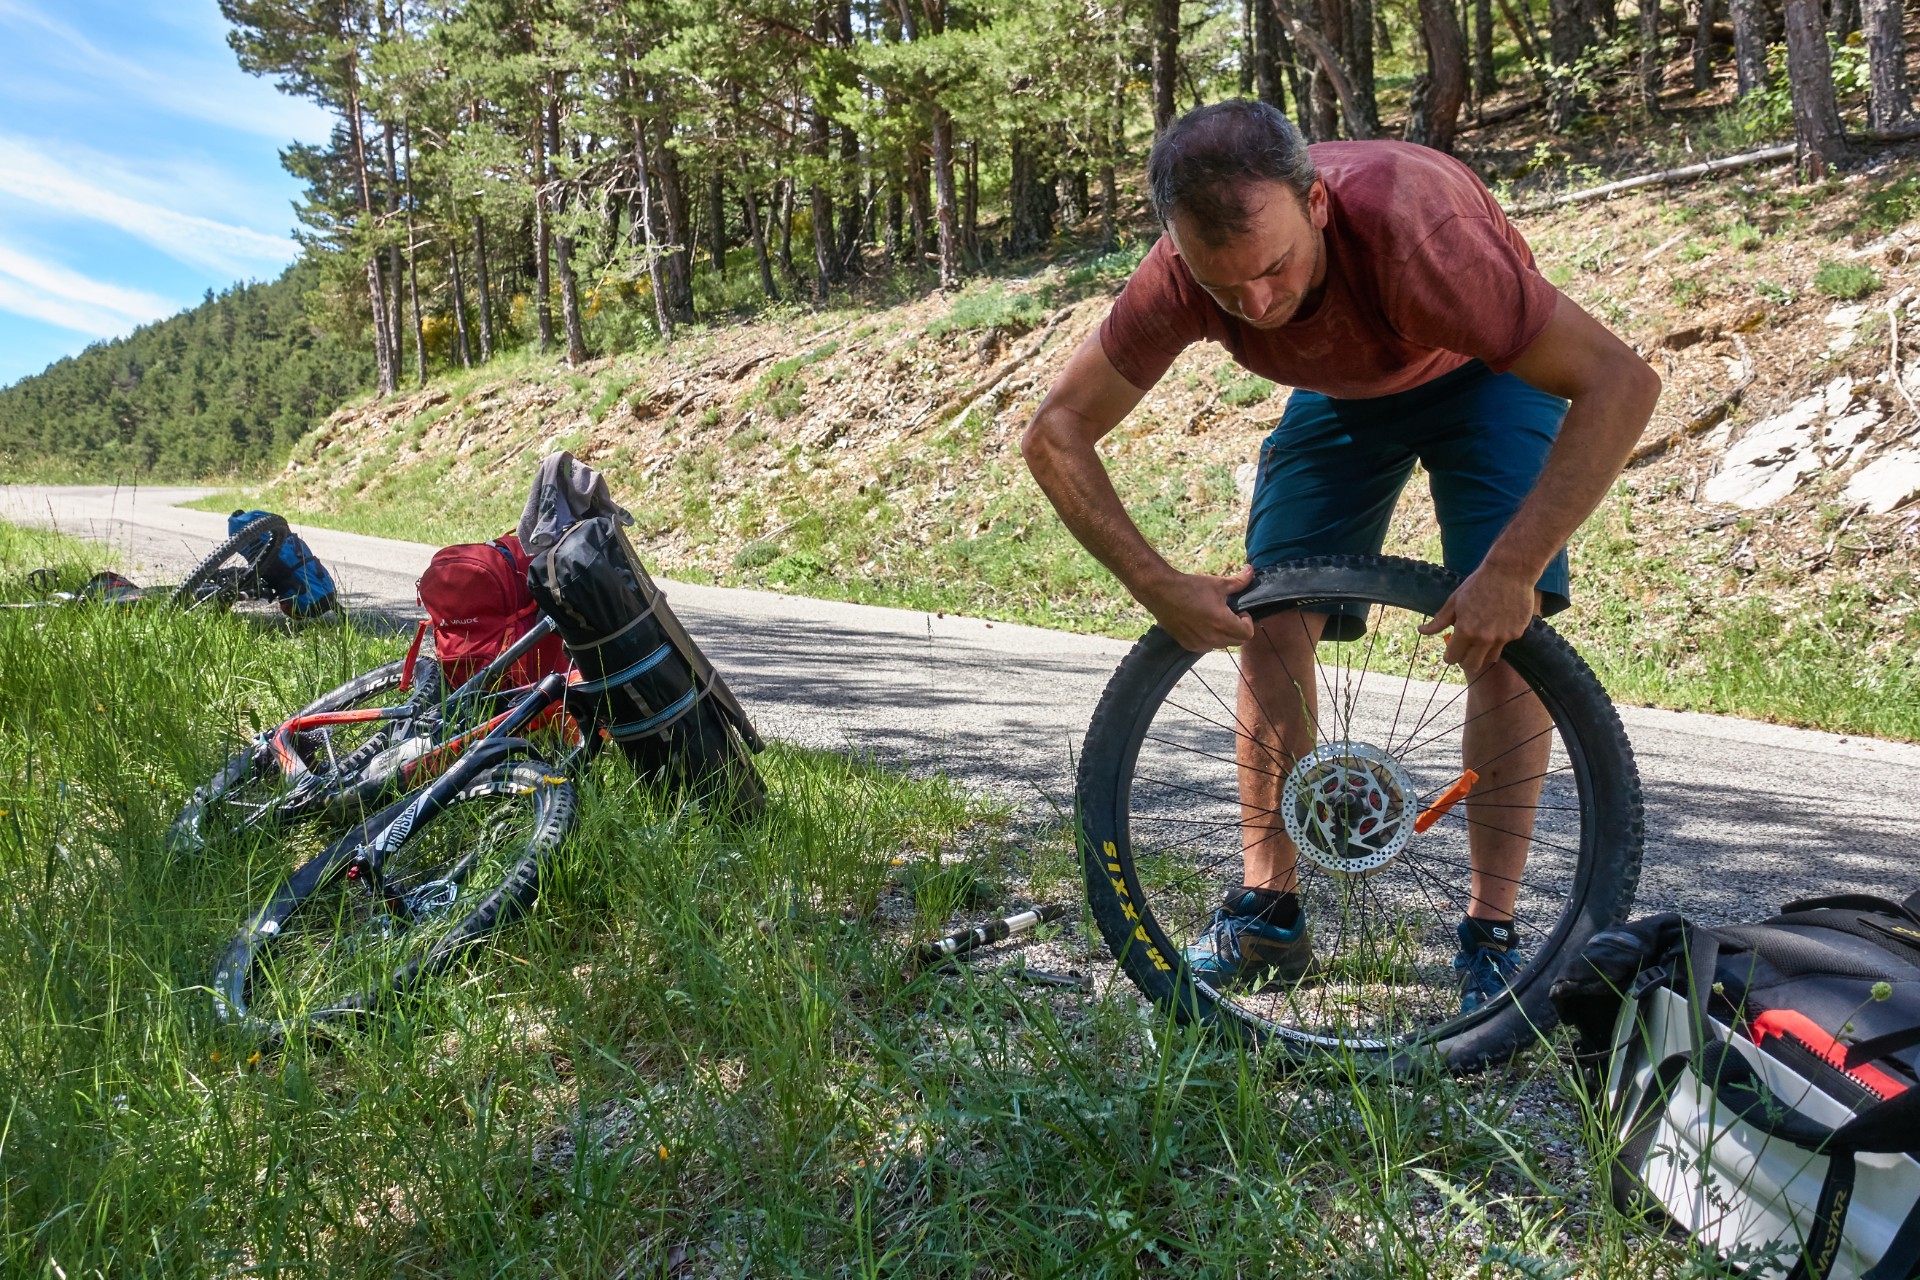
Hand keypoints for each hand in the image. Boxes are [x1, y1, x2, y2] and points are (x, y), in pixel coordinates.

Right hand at [1140, 565, 1256, 651]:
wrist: (1162, 593)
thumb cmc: (1190, 587)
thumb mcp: (1218, 584)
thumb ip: (1239, 582)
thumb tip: (1251, 571)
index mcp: (1223, 624)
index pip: (1247, 634)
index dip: (1247, 621)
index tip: (1239, 610)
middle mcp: (1213, 639)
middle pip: (1237, 641)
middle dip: (1237, 628)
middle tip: (1229, 613)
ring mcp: (1200, 644)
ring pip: (1222, 644)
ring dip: (1224, 634)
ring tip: (1214, 617)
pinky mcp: (1188, 645)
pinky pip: (1207, 646)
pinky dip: (1209, 638)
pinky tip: (1201, 623)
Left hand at [1417, 563, 1537, 675]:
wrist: (1510, 572)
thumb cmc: (1478, 584)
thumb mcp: (1454, 601)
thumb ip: (1439, 621)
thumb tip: (1421, 631)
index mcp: (1466, 631)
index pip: (1453, 658)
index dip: (1449, 656)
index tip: (1450, 651)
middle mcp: (1485, 639)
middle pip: (1472, 666)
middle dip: (1464, 661)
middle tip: (1464, 650)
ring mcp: (1503, 638)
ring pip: (1490, 659)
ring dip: (1482, 654)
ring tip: (1480, 639)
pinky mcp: (1517, 634)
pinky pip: (1504, 644)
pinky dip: (1498, 640)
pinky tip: (1496, 624)